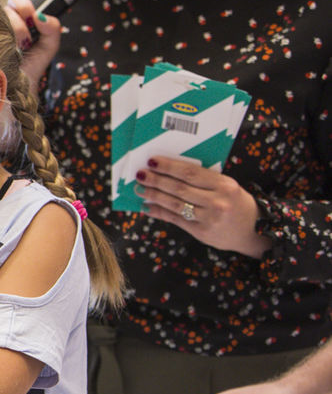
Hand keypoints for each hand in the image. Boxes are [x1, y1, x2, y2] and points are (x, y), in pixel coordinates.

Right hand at [4, 0, 61, 88]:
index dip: (23, 4)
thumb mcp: (49, 46)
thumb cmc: (32, 67)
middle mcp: (1, 24)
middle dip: (20, 21)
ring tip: (17, 49)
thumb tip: (40, 16)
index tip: (32, 17)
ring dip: (12, 32)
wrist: (18, 88)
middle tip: (26, 39)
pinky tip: (5, 50)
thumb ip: (53, 27)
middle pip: (7, 8)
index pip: (15, 0)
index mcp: (17, 20)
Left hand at [135, 156, 270, 256]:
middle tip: (140, 174)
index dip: (169, 167)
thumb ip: (204, 180)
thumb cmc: (236, 203)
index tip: (152, 161)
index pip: (191, 173)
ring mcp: (209, 218)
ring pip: (175, 204)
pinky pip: (175, 219)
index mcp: (224, 185)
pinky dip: (159, 212)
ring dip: (154, 195)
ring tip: (140, 189)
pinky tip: (147, 206)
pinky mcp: (201, 231)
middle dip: (156, 180)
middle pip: (179, 188)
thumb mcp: (227, 187)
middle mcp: (217, 201)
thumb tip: (170, 171)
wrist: (254, 230)